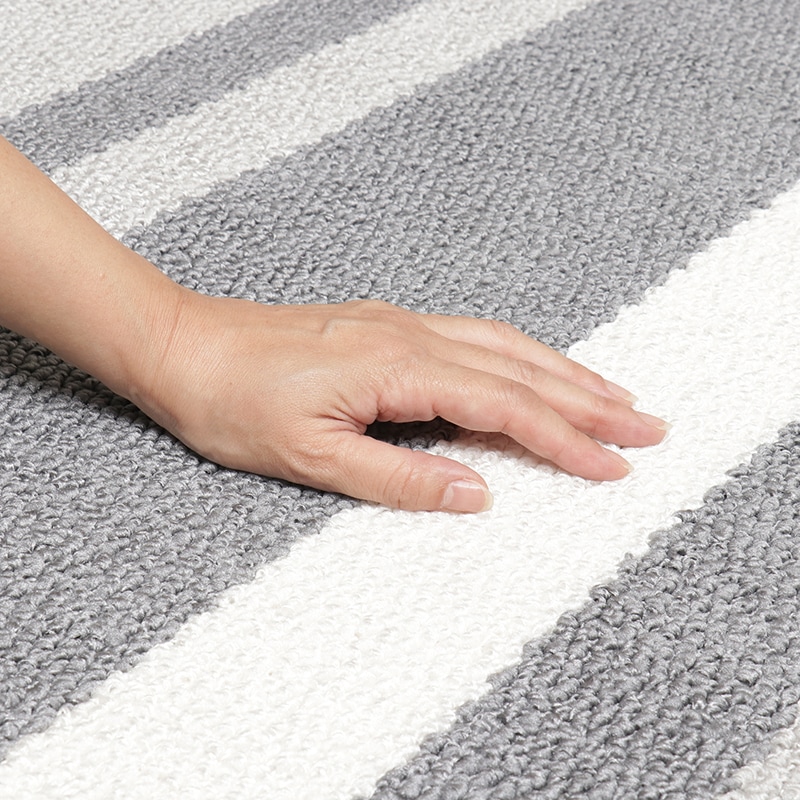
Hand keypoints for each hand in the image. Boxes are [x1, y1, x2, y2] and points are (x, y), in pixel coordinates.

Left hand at [133, 295, 667, 512]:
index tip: (614, 463)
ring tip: (611, 393)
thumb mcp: (309, 458)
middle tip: (647, 422)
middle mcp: (409, 335)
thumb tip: (477, 494)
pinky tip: (533, 366)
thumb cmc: (234, 404)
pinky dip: (519, 354)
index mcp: (396, 368)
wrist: (184, 346)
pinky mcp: (385, 325)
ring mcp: (399, 324)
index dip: (564, 438)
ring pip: (503, 344)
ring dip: (563, 370)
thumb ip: (398, 476)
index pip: (502, 406)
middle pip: (520, 366)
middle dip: (589, 398)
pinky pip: (472, 335)